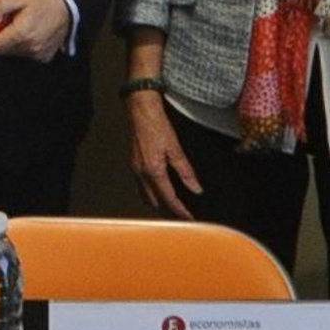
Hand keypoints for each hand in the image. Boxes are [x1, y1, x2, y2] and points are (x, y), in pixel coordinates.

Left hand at [0, 0, 71, 61]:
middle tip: (9, 22)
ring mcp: (39, 53)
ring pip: (15, 53)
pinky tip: (31, 32)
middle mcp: (30, 47)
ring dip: (15, 42)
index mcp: (21, 34)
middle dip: (3, 38)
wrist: (68, 0)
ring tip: (22, 24)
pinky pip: (28, 54)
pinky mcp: (45, 55)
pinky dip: (27, 45)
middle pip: (3, 51)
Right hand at [127, 89, 201, 219]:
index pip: (168, 199)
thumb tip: (196, 188)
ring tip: (173, 206)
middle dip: (168, 211)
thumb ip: (186, 171)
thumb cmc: (157, 125)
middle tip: (183, 214)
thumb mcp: (176, 148)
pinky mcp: (133, 165)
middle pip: (155, 203)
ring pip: (145, 197)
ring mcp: (135, 170)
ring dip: (158, 204)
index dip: (180, 211)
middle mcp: (141, 174)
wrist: (140, 111)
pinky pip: (141, 187)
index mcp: (153, 170)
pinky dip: (151, 194)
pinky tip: (160, 190)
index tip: (189, 218)